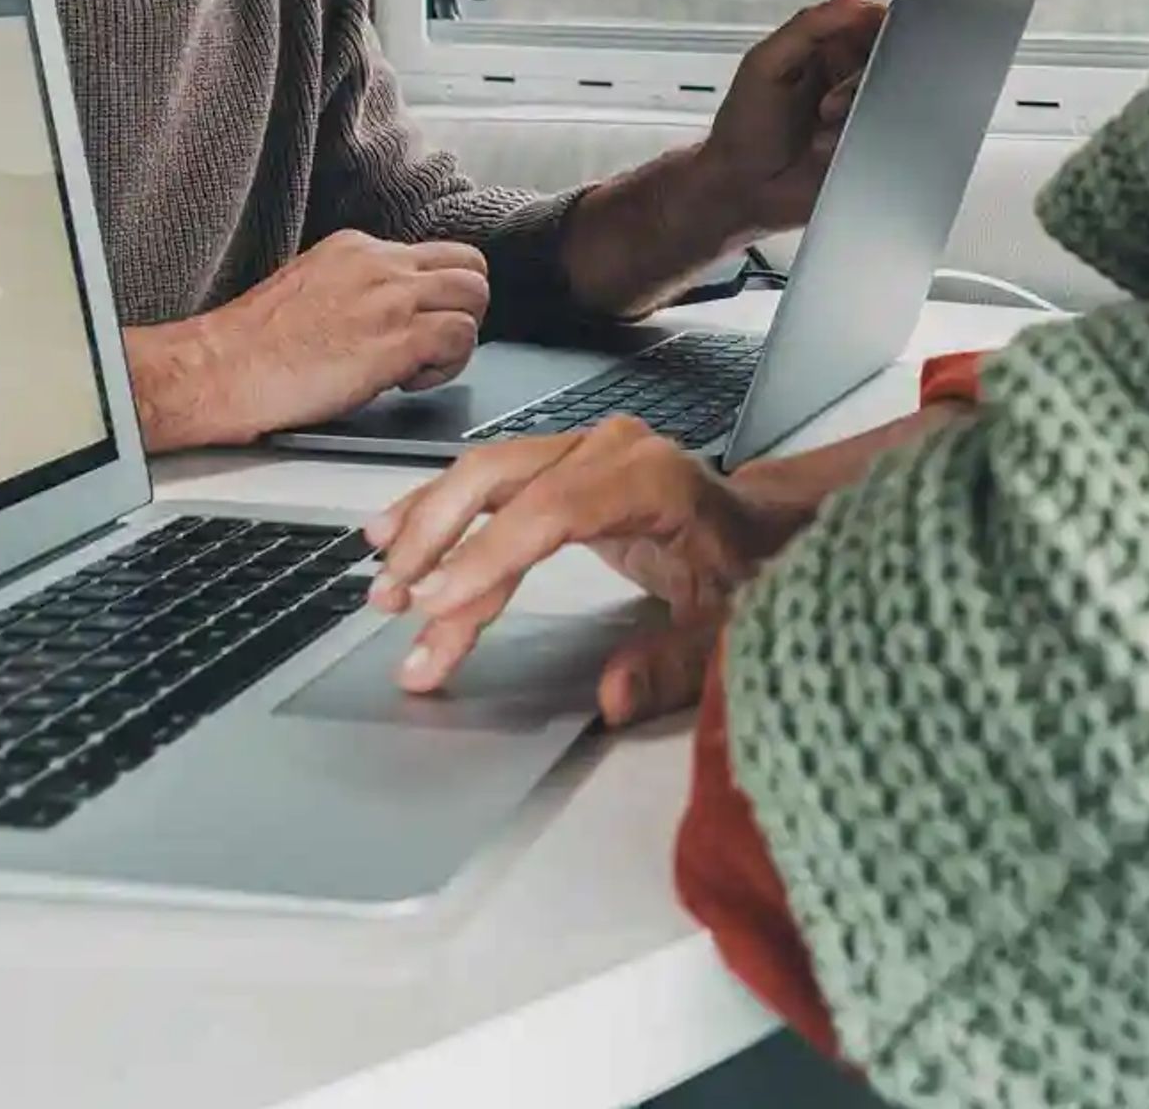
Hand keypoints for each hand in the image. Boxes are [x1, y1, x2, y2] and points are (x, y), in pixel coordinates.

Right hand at [202, 231, 489, 442]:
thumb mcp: (309, 288)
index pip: (432, 255)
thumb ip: (355, 288)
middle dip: (463, 307)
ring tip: (421, 365)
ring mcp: (392, 298)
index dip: (435, 294)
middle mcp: (380, 263)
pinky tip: (407, 382)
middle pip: (469, 265)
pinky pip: (461, 337)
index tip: (416, 323)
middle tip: (434, 342)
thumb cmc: (250, 346)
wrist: (218, 370)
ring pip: (475, 295)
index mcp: (356, 248)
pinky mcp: (397, 339)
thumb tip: (384, 312)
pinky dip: (447, 365)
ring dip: (460, 336)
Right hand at [364, 418, 784, 725]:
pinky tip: (398, 533)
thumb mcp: (730, 624)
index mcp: (651, 478)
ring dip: (428, 528)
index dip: (488, 556)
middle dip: (437, 541)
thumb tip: (613, 698)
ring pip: (484, 478)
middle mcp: (609, 450)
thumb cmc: (751, 566)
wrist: (766, 523)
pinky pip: (492, 486)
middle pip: (500, 481)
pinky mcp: (564, 467)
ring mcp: (582, 451)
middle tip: (392, 604)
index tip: (435, 604)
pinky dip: (443, 513)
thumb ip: (676, 664)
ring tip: (382, 582)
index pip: (551, 510)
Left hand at [697, 0, 885, 236]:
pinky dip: (870, 137)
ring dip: (861, 112)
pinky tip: (835, 148)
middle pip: (889, 59)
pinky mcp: (869, 146)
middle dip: (864, 78)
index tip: (876, 40)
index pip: (868, 23)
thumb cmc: (743, 127)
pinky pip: (892, 133)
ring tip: (823, 130)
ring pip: (894, 97)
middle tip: (828, 104)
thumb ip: (806, 27)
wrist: (741, 190)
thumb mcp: (766, 65)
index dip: (878, 27)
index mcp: (824, 50)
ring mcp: (861, 114)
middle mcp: (847, 78)